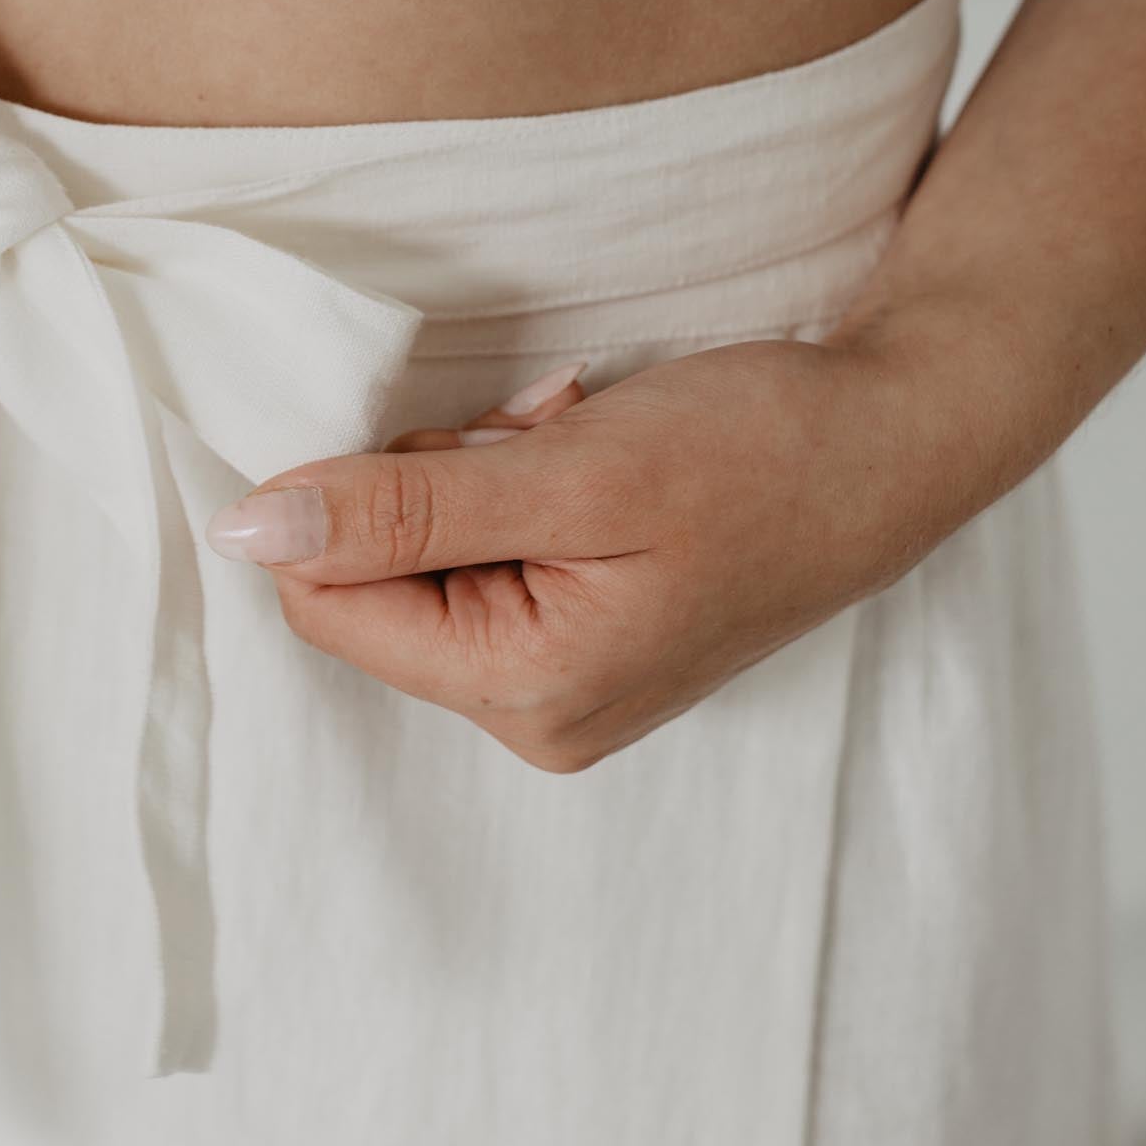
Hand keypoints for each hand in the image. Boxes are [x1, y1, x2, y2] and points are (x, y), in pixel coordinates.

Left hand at [205, 330, 974, 769]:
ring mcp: (561, 680)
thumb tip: (248, 530)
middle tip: (548, 431)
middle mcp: (534, 715)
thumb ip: (402, 508)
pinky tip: (590, 454)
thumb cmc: (761, 453)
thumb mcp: (570, 471)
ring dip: (479, 469)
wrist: (896, 435)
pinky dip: (516, 483)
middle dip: (435, 479)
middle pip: (374, 583)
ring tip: (581, 437)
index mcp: (526, 697)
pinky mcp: (583, 633)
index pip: (329, 603)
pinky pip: (484, 553)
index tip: (470, 437)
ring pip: (425, 556)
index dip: (360, 498)